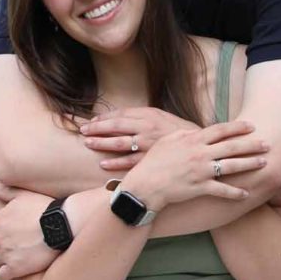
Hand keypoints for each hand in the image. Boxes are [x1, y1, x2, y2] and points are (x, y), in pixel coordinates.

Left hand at [0, 184, 56, 279]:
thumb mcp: (23, 195)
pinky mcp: (15, 269)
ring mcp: (6, 254)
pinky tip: (14, 272)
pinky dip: (5, 275)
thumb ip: (4, 190)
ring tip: (10, 261)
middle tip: (8, 247)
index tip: (1, 232)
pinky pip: (1, 276)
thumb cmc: (44, 207)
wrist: (61, 226)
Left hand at [78, 107, 199, 171]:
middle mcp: (147, 128)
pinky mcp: (151, 160)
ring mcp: (148, 145)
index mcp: (148, 115)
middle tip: (83, 131)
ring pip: (120, 143)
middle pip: (117, 127)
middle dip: (98, 129)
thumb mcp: (158, 116)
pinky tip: (104, 165)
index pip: (120, 115)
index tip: (90, 122)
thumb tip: (115, 116)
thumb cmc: (174, 130)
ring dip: (102, 144)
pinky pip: (130, 162)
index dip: (103, 118)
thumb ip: (138, 116)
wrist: (197, 146)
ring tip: (88, 144)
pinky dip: (116, 164)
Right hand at [121, 122, 269, 210]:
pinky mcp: (200, 188)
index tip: (252, 126)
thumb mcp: (168, 141)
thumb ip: (185, 134)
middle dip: (251, 145)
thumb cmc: (154, 162)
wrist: (145, 185)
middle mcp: (200, 154)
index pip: (220, 130)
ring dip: (250, 164)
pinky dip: (235, 192)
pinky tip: (247, 193)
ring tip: (263, 163)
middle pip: (232, 147)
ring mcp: (202, 172)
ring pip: (232, 166)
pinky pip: (223, 190)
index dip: (238, 127)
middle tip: (267, 144)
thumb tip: (197, 131)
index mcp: (193, 140)